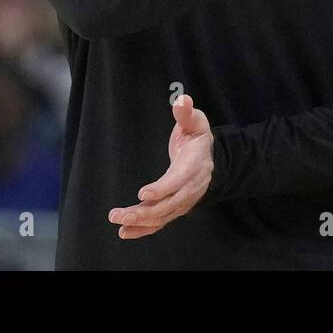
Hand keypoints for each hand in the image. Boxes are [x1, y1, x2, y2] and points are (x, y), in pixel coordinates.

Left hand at [108, 94, 212, 239]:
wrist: (213, 159)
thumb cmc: (199, 138)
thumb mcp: (196, 122)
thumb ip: (187, 114)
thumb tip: (182, 100)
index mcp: (193, 166)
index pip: (177, 181)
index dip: (161, 189)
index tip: (142, 194)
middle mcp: (189, 188)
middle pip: (168, 205)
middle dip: (144, 213)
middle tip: (120, 215)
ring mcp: (183, 201)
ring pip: (162, 217)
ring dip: (140, 223)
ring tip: (119, 223)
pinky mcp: (176, 208)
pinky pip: (160, 222)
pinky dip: (144, 230)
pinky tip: (125, 232)